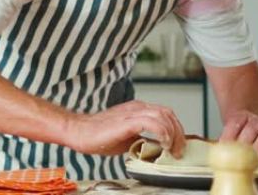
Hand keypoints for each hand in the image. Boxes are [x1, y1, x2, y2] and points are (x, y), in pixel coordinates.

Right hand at [63, 100, 185, 156]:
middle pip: (168, 113)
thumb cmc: (99, 136)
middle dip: (178, 133)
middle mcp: (137, 107)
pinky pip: (152, 122)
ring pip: (164, 115)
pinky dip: (162, 133)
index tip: (177, 146)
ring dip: (173, 133)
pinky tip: (162, 144)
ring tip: (171, 149)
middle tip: (178, 150)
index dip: (176, 129)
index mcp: (137, 109)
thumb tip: (160, 149)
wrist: (79, 132)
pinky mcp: (127, 121)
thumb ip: (144, 139)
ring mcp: (132, 112)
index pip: (165, 114)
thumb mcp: (128, 138)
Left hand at [220, 110, 257, 162]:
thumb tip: (216, 151)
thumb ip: (225, 141)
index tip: (225, 145)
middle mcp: (255, 122)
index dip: (229, 136)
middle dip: (246, 143)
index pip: (233, 124)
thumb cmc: (240, 135)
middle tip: (241, 155)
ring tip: (255, 157)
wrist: (255, 127)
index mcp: (239, 118)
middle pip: (251, 129)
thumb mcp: (230, 133)